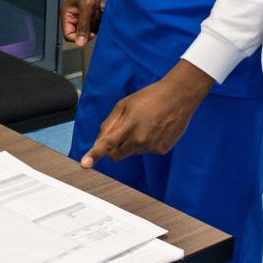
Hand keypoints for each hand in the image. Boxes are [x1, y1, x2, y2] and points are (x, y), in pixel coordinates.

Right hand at [61, 0, 110, 46]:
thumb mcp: (87, 7)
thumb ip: (83, 26)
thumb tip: (79, 43)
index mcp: (67, 14)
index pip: (69, 34)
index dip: (79, 37)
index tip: (89, 34)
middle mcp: (74, 15)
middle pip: (80, 32)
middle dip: (89, 30)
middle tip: (97, 24)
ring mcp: (83, 13)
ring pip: (89, 27)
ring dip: (96, 25)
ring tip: (100, 15)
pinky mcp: (92, 10)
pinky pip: (96, 21)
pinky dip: (100, 20)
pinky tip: (103, 12)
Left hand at [78, 61, 212, 167]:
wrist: (178, 97)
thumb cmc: (149, 97)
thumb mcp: (124, 105)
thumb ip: (109, 124)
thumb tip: (99, 141)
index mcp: (128, 126)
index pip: (107, 144)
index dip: (94, 155)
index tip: (84, 164)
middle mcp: (140, 140)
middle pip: (117, 155)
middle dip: (113, 149)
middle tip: (121, 133)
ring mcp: (152, 147)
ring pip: (132, 152)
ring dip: (132, 143)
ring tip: (144, 124)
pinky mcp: (162, 150)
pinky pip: (146, 151)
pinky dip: (146, 143)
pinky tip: (154, 129)